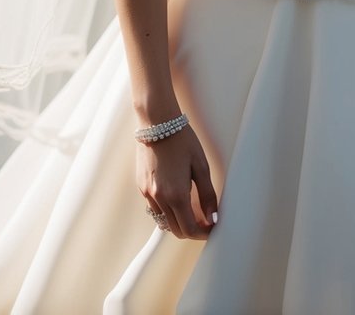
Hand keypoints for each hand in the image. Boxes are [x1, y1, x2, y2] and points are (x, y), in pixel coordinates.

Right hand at [138, 124, 217, 239]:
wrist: (157, 122)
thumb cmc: (182, 140)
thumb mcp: (201, 166)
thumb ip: (208, 195)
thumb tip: (213, 217)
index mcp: (176, 195)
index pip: (189, 229)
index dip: (203, 233)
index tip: (212, 228)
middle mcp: (159, 198)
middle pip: (176, 230)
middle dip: (192, 229)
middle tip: (205, 219)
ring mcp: (147, 193)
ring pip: (164, 221)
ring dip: (178, 220)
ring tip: (192, 207)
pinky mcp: (141, 186)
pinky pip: (155, 208)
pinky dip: (167, 209)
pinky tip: (176, 194)